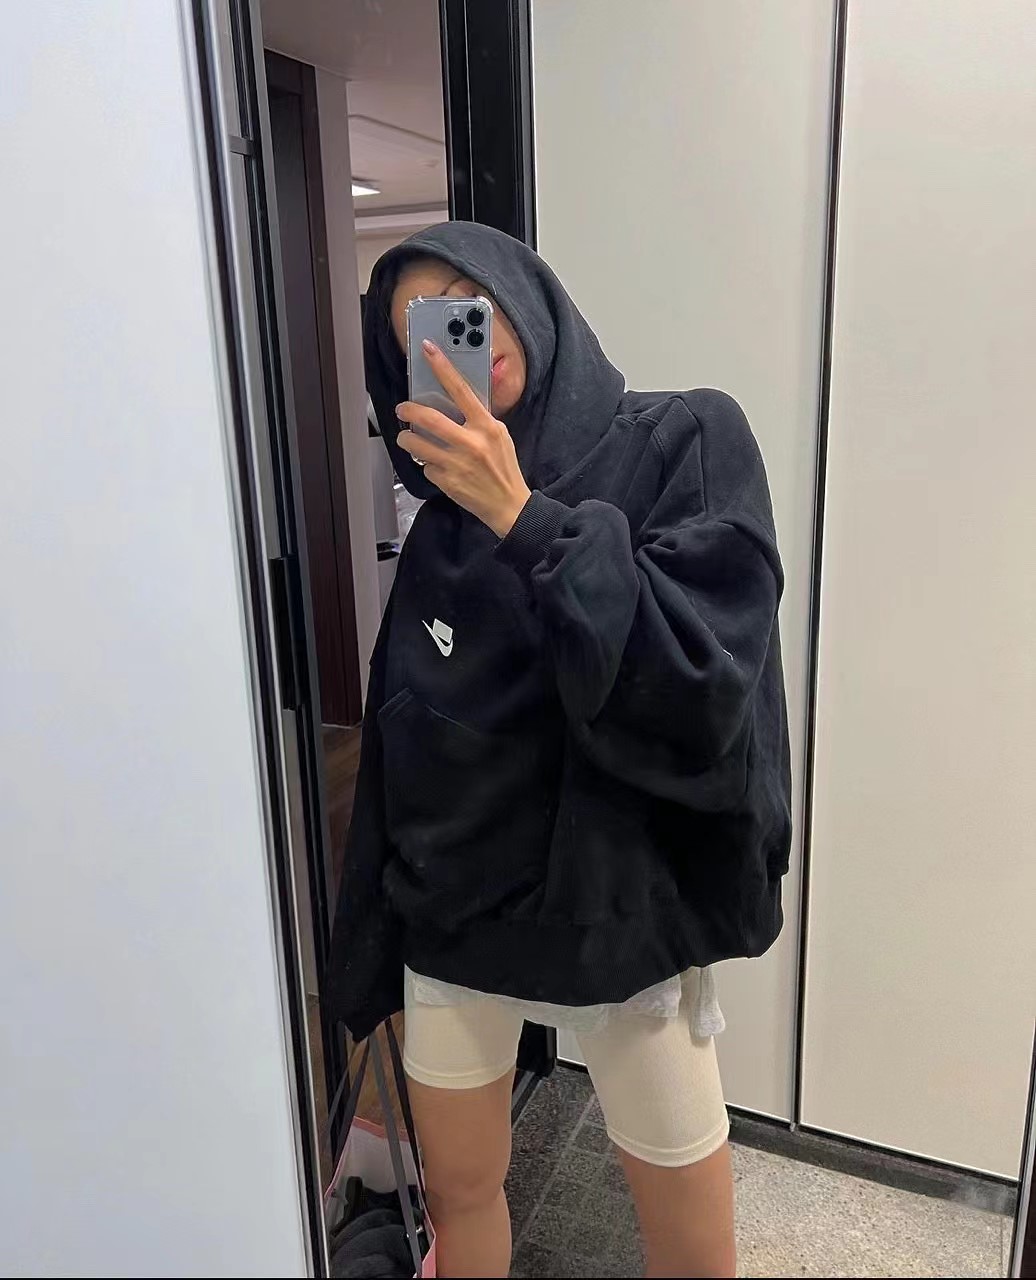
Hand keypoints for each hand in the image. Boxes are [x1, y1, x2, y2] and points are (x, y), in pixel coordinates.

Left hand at [395, 339, 531, 537]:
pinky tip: (436, 466)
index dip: (443, 367)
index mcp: (486, 426)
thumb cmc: (503, 468)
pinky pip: (425, 466)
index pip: (461, 390)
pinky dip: (426, 464)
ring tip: (408, 437)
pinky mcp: (446, 482)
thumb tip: (455, 402)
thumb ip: (479, 419)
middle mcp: (471, 443)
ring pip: (416, 444)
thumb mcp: (499, 436)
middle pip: (428, 418)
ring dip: (406, 438)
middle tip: (402, 409)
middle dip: (408, 410)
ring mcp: (456, 463)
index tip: (428, 350)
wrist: (508, 505)